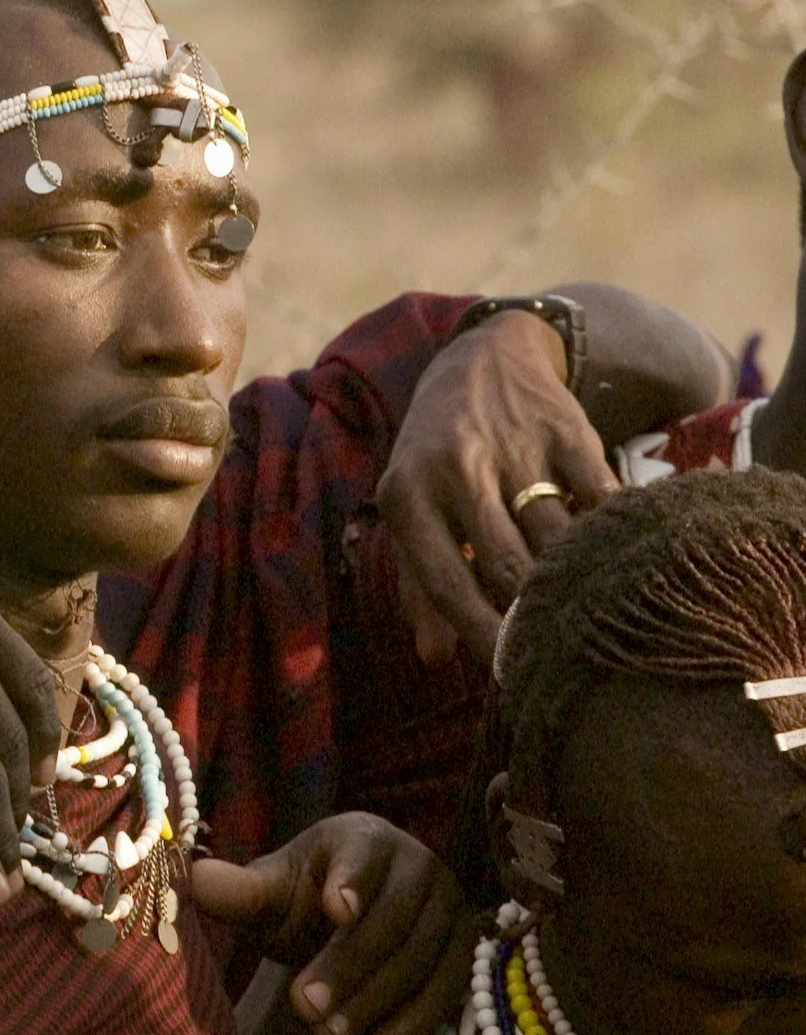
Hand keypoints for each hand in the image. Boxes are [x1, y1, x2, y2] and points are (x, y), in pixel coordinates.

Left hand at [190, 813, 472, 1034]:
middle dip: (347, 967)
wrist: (353, 917)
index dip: (352, 881)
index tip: (336, 909)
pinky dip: (413, 1027)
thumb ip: (237, 890)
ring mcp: (450, 909)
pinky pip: (447, 992)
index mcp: (365, 837)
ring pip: (419, 961)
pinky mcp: (467, 953)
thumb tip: (190, 881)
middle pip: (390, 921)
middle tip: (302, 1006)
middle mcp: (418, 865)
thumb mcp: (270, 891)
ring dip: (374, 1004)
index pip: (362, 856)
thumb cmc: (306, 897)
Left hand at [375, 310, 616, 665]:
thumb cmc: (437, 456)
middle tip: (561, 658)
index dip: (478, 633)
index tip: (508, 675)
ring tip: (599, 622)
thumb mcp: (411, 507)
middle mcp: (457, 469)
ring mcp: (514, 448)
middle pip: (506, 565)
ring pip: (557, 537)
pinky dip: (615, 535)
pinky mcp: (568, 431)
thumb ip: (419, 582)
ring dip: (581, 583)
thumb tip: (433, 657)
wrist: (482, 359)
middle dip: (535, 618)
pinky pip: (600, 496)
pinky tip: (627, 564)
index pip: (445, 580)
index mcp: (407, 494)